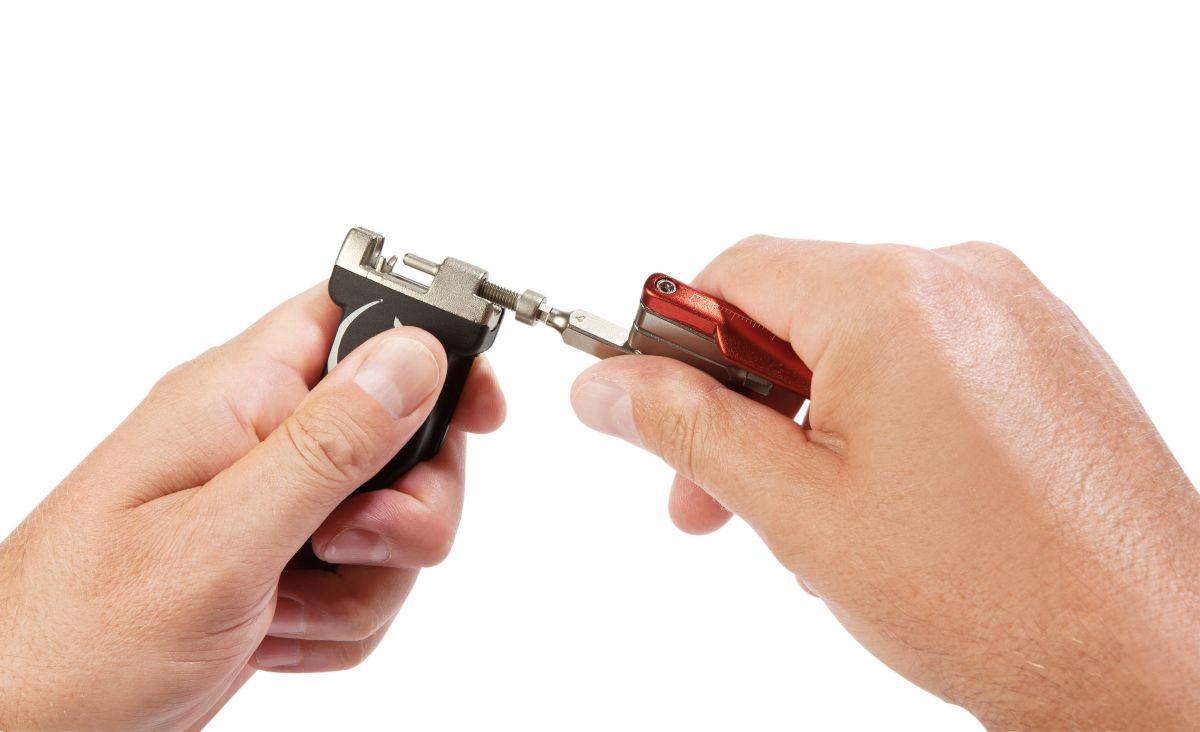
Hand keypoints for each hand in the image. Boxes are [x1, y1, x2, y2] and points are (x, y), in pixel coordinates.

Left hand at [0, 284, 504, 729]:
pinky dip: (337, 623)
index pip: (355, 317)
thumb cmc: (77, 636)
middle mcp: (258, 442)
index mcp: (235, 398)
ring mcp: (269, 509)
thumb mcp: (218, 538)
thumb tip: (413, 356)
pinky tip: (272, 635)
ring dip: (364, 585)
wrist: (25, 730)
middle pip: (400, 436)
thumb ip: (326, 445)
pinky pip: (363, 582)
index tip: (479, 406)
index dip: (430, 347)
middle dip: (407, 507)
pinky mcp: (278, 567)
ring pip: (390, 522)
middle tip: (355, 543)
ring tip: (284, 609)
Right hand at [570, 237, 1199, 728]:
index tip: (648, 409)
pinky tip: (873, 502)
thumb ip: (688, 432)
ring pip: (857, 342)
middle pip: (796, 309)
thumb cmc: (997, 596)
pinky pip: (923, 360)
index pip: (735, 274)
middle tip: (710, 494)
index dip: (674, 345)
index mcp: (894, 298)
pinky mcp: (1042, 354)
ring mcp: (1014, 314)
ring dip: (805, 420)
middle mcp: (963, 281)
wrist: (1149, 656)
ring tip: (805, 521)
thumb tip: (607, 390)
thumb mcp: (798, 510)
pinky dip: (874, 417)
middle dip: (738, 404)